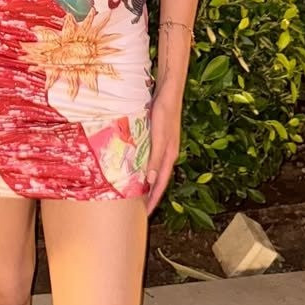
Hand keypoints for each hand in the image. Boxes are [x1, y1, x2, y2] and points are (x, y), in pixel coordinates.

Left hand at [144, 84, 182, 215]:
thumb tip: (149, 181)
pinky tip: (134, 167)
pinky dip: (144, 167)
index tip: (145, 214)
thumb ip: (155, 158)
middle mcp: (167, 153)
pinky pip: (150, 158)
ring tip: (134, 192)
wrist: (169, 90)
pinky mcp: (157, 137)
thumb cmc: (164, 111)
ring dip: (146, 182)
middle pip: (158, 179)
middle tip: (137, 209)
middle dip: (150, 195)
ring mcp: (163, 145)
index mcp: (169, 155)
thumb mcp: (158, 136)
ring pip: (154, 169)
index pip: (160, 184)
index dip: (153, 199)